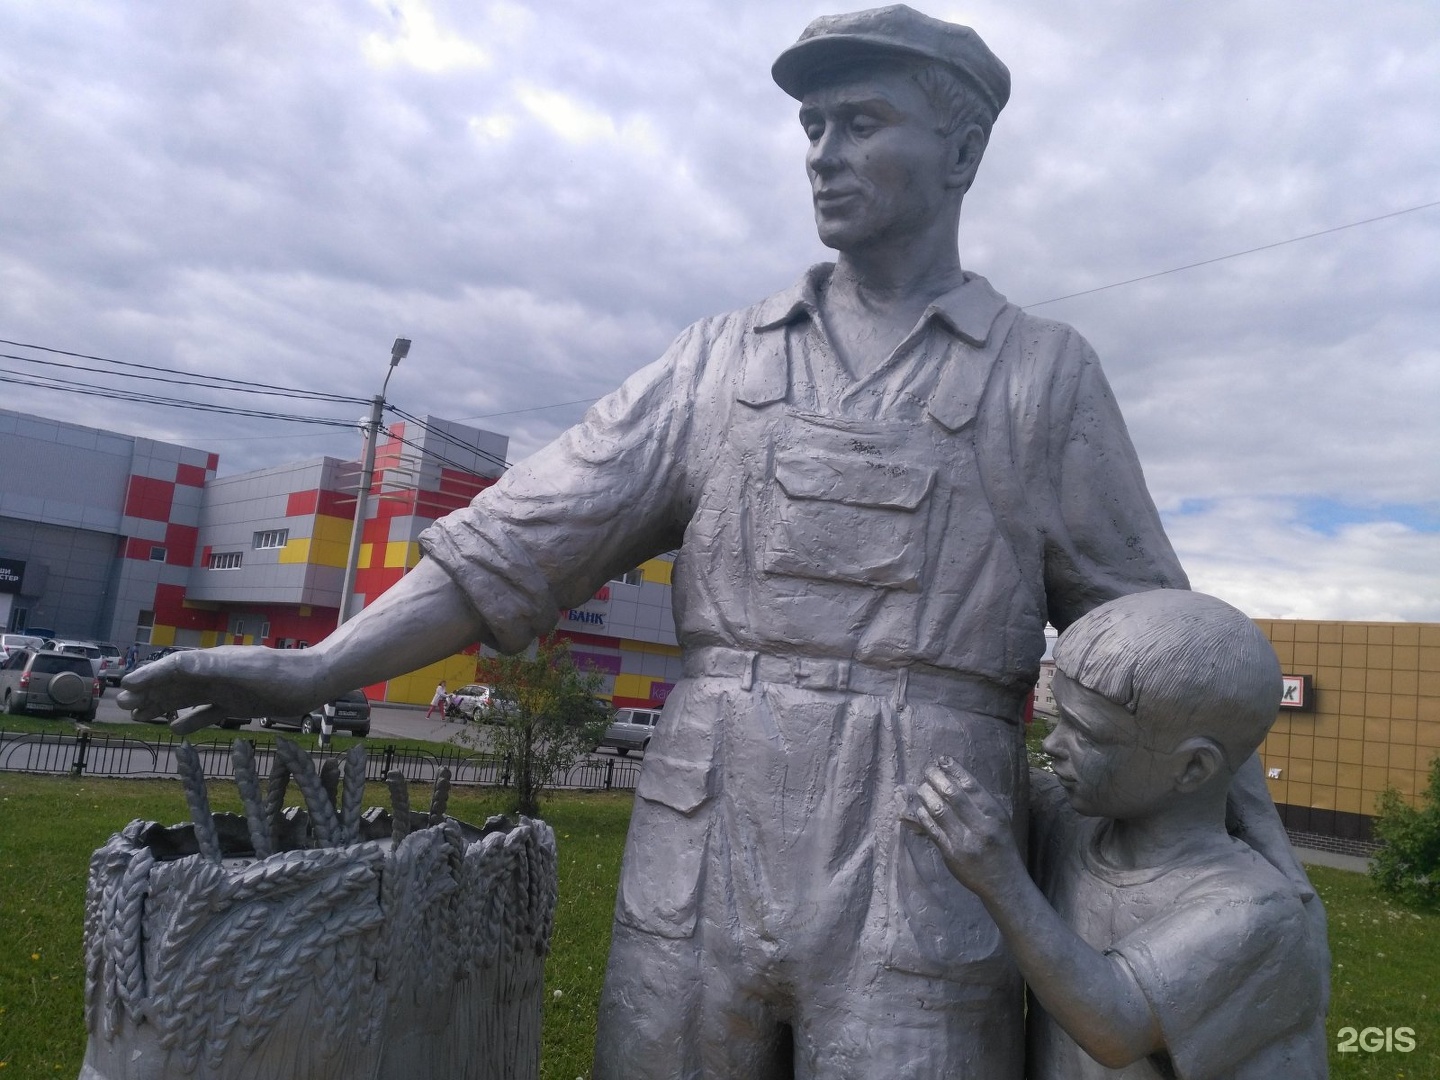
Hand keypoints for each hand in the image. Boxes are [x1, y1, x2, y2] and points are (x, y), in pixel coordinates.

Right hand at [117, 646, 325, 734]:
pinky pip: (209, 712)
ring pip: (187, 698)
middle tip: (122, 707)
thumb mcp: (244, 669)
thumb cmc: (281, 673)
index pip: (174, 667)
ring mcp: (227, 689)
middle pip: (175, 683)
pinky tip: (176, 730)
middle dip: (149, 693)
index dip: (149, 676)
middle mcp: (216, 674)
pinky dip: (191, 720)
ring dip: (163, 705)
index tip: (126, 687)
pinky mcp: (240, 704)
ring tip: (139, 717)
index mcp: (213, 663)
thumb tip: (176, 665)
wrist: (315, 681)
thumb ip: (211, 668)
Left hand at [902, 757, 1023, 899]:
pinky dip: (924, 815)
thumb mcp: (999, 820)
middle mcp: (980, 826)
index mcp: (995, 814)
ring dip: (926, 794)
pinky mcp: (951, 854)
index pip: (970, 785)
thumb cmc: (1000, 845)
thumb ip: (980, 802)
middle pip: (952, 794)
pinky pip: (932, 829)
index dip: (953, 769)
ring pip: (939, 810)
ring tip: (921, 786)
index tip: (942, 759)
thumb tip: (954, 777)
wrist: (1004, 882)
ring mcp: (964, 841)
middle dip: (936, 778)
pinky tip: (921, 807)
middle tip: (928, 770)